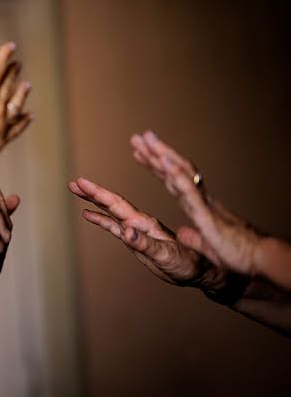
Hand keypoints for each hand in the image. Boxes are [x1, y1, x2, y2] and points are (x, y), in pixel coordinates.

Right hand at [0, 42, 31, 173]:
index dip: (4, 55)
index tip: (10, 46)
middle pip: (8, 85)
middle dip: (13, 72)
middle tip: (18, 64)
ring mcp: (0, 125)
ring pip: (16, 105)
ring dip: (22, 94)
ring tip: (27, 85)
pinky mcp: (0, 141)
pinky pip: (17, 128)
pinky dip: (24, 121)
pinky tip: (29, 117)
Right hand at [67, 176, 226, 289]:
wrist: (200, 270)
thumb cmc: (188, 264)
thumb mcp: (166, 256)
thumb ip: (145, 244)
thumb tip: (126, 232)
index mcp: (145, 223)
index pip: (118, 204)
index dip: (98, 193)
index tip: (83, 181)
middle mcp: (139, 223)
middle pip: (111, 203)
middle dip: (92, 192)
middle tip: (73, 182)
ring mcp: (137, 230)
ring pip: (111, 211)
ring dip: (94, 201)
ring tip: (76, 191)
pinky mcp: (136, 240)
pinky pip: (114, 226)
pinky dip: (101, 219)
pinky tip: (88, 214)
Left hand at [130, 130, 262, 277]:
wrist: (259, 259)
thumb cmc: (237, 252)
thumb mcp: (207, 246)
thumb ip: (194, 237)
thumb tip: (184, 233)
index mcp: (198, 205)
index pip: (173, 181)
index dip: (157, 166)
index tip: (141, 153)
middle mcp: (200, 199)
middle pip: (175, 170)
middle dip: (156, 153)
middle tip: (138, 137)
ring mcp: (203, 203)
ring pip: (181, 173)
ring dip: (163, 155)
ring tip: (147, 139)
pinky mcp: (206, 214)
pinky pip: (190, 191)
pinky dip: (177, 175)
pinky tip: (164, 161)